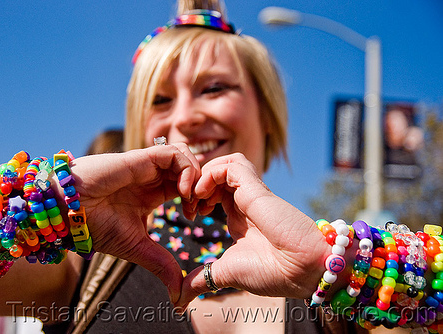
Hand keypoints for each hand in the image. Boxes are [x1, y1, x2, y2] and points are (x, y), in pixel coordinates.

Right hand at [66, 144, 199, 302]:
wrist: (67, 214)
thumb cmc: (95, 227)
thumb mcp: (138, 247)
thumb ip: (161, 264)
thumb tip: (179, 296)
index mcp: (152, 193)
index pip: (186, 186)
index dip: (198, 198)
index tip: (196, 218)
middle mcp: (151, 177)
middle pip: (189, 168)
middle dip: (202, 186)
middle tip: (201, 208)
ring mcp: (146, 166)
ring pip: (185, 156)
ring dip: (197, 176)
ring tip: (191, 200)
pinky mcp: (140, 158)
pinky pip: (174, 153)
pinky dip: (187, 169)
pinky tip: (182, 192)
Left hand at [178, 153, 328, 307]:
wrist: (302, 272)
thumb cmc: (271, 273)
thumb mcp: (225, 274)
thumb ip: (201, 279)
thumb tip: (179, 299)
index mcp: (239, 217)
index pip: (214, 192)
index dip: (196, 197)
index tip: (189, 216)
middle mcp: (245, 202)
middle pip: (216, 175)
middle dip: (195, 185)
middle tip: (188, 205)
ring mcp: (251, 193)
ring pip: (225, 164)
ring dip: (203, 175)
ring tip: (195, 197)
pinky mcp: (257, 188)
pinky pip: (232, 165)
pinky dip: (212, 173)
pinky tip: (203, 194)